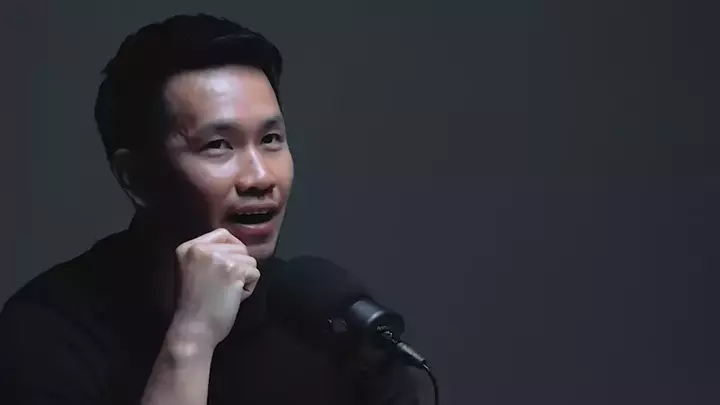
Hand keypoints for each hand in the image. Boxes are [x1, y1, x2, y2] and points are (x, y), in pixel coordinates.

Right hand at [171, 228, 259, 348]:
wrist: (192, 329)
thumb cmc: (193, 307)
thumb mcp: (192, 272)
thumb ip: (209, 257)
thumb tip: (238, 250)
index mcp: (188, 247)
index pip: (223, 235)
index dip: (232, 251)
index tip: (227, 269)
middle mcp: (200, 247)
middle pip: (239, 247)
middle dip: (238, 267)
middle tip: (222, 287)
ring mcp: (217, 257)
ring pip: (250, 259)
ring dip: (244, 278)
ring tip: (226, 294)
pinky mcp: (233, 269)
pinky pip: (255, 273)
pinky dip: (249, 288)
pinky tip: (233, 298)